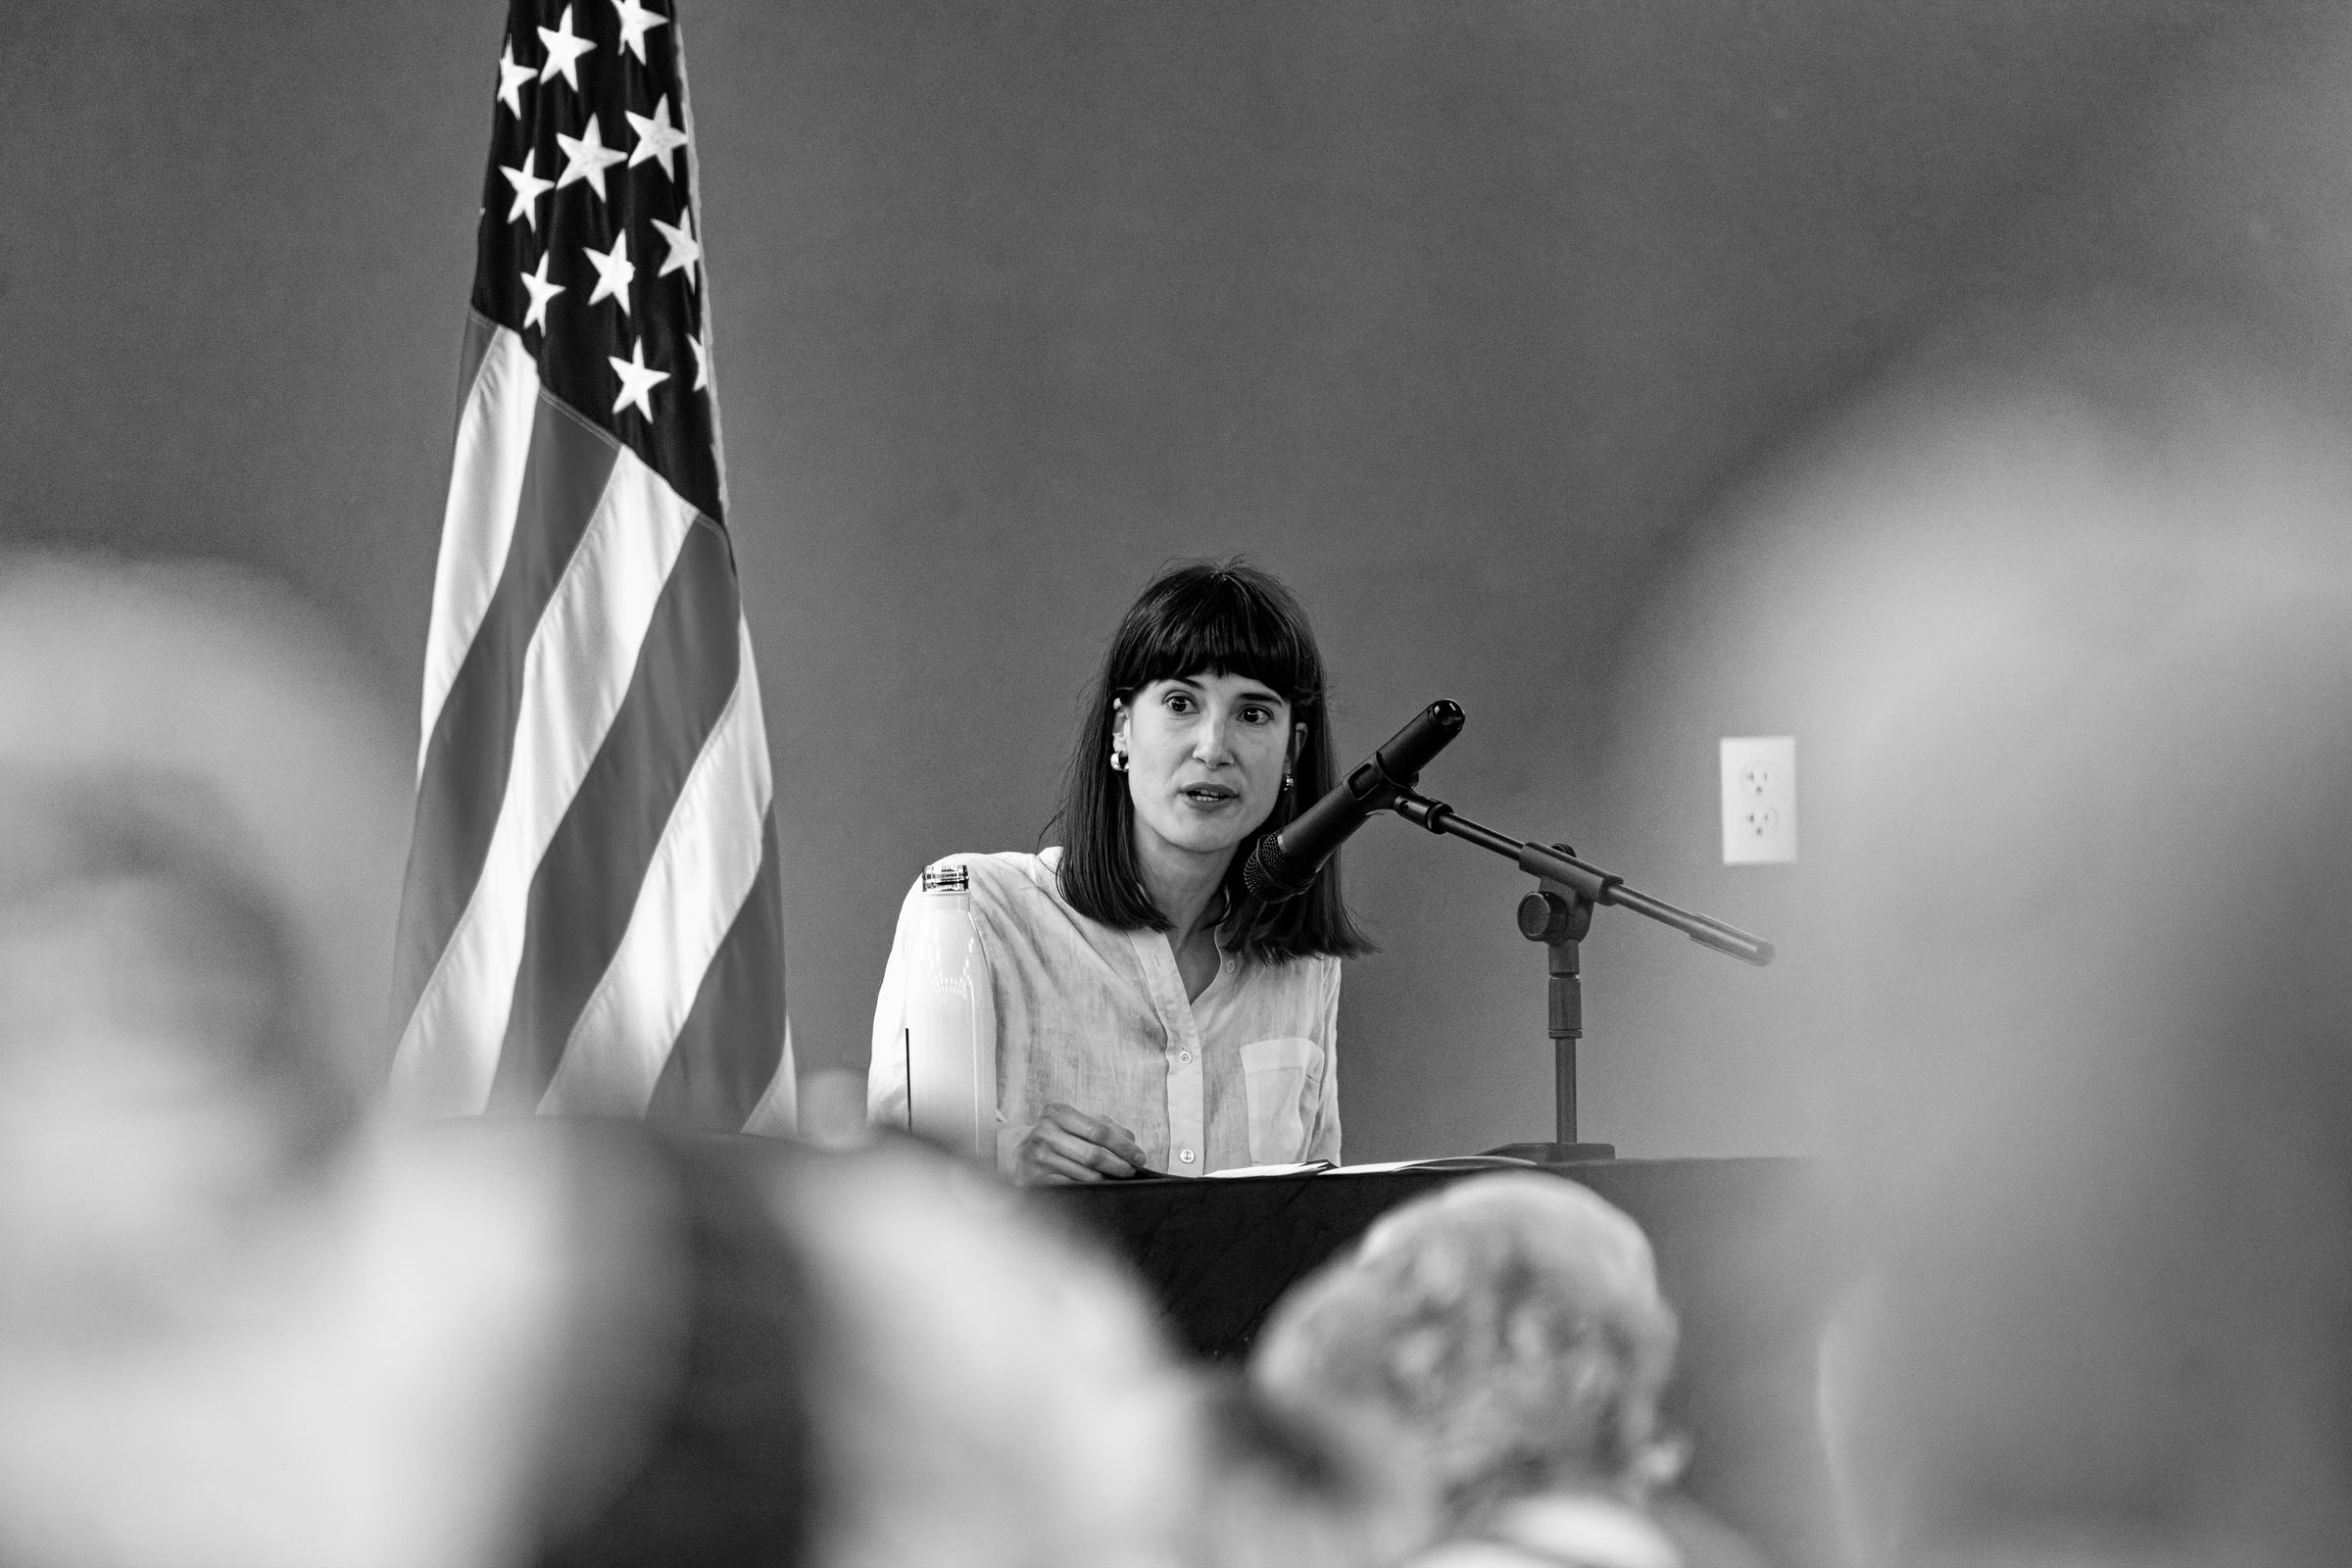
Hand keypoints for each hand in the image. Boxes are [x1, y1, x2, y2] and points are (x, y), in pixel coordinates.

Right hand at [1012, 1102, 1149, 1184]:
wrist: (1017, 1153)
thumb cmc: (1056, 1136)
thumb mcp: (1077, 1122)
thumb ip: (1106, 1127)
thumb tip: (1131, 1142)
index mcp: (1058, 1112)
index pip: (1099, 1130)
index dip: (1123, 1146)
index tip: (1140, 1157)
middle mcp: (1045, 1132)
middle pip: (1093, 1154)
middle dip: (1118, 1165)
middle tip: (1132, 1171)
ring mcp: (1037, 1157)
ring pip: (1084, 1175)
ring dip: (1106, 1180)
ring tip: (1118, 1180)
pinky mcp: (1034, 1179)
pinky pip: (1071, 1188)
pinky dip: (1089, 1190)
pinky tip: (1099, 1189)